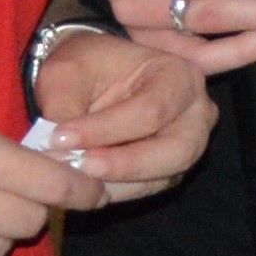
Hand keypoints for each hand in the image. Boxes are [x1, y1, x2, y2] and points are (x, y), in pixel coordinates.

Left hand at [31, 22, 209, 199]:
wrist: (90, 78)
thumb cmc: (86, 66)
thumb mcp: (67, 70)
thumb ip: (65, 103)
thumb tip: (60, 146)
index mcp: (179, 76)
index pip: (150, 110)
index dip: (106, 129)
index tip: (60, 137)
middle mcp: (196, 114)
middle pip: (174, 151)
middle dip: (124, 164)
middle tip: (79, 166)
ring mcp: (187, 147)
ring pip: (162, 177)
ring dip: (117, 182)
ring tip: (76, 176)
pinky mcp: (168, 172)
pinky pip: (147, 189)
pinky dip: (114, 190)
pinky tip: (84, 184)